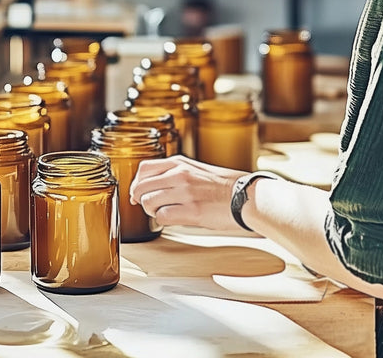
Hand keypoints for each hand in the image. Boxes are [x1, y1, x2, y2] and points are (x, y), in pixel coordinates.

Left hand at [129, 155, 245, 232]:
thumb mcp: (196, 169)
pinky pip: (162, 217)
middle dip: (141, 199)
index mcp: (180, 162)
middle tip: (148, 207)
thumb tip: (153, 186)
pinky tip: (174, 219)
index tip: (138, 193)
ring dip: (152, 211)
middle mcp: (179, 174)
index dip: (137, 184)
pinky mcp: (191, 210)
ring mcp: (184, 192)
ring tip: (165, 212)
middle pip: (141, 187)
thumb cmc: (224, 185)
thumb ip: (175, 173)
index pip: (144, 169)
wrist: (245, 195)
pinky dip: (163, 221)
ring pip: (148, 203)